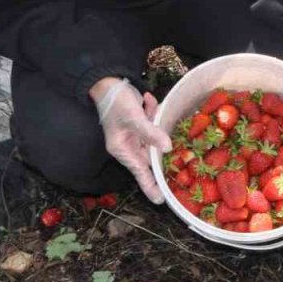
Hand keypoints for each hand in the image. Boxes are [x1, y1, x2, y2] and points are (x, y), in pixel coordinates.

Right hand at [91, 78, 171, 203]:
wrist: (108, 81)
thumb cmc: (116, 102)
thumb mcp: (134, 118)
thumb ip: (150, 133)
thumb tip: (166, 148)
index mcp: (122, 149)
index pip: (140, 172)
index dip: (151, 186)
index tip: (161, 200)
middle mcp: (129, 146)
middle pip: (152, 154)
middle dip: (161, 146)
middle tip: (174, 145)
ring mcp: (135, 135)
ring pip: (155, 137)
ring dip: (156, 122)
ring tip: (146, 108)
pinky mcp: (141, 125)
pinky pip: (154, 124)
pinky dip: (154, 113)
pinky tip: (147, 101)